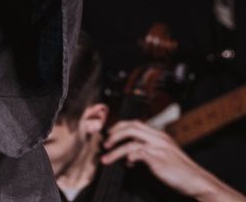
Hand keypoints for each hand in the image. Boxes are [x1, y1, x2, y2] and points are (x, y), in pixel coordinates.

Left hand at [102, 121, 243, 200]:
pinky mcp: (159, 159)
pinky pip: (138, 152)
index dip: (120, 127)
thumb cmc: (181, 171)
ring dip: (116, 150)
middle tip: (105, 142)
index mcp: (159, 135)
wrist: (197, 180)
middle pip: (131, 126)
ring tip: (106, 158)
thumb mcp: (163, 156)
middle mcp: (158, 137)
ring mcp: (158, 147)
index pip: (135, 123)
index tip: (110, 134)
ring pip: (131, 140)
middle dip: (115, 133)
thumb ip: (148, 152)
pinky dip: (129, 157)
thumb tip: (130, 156)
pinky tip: (127, 164)